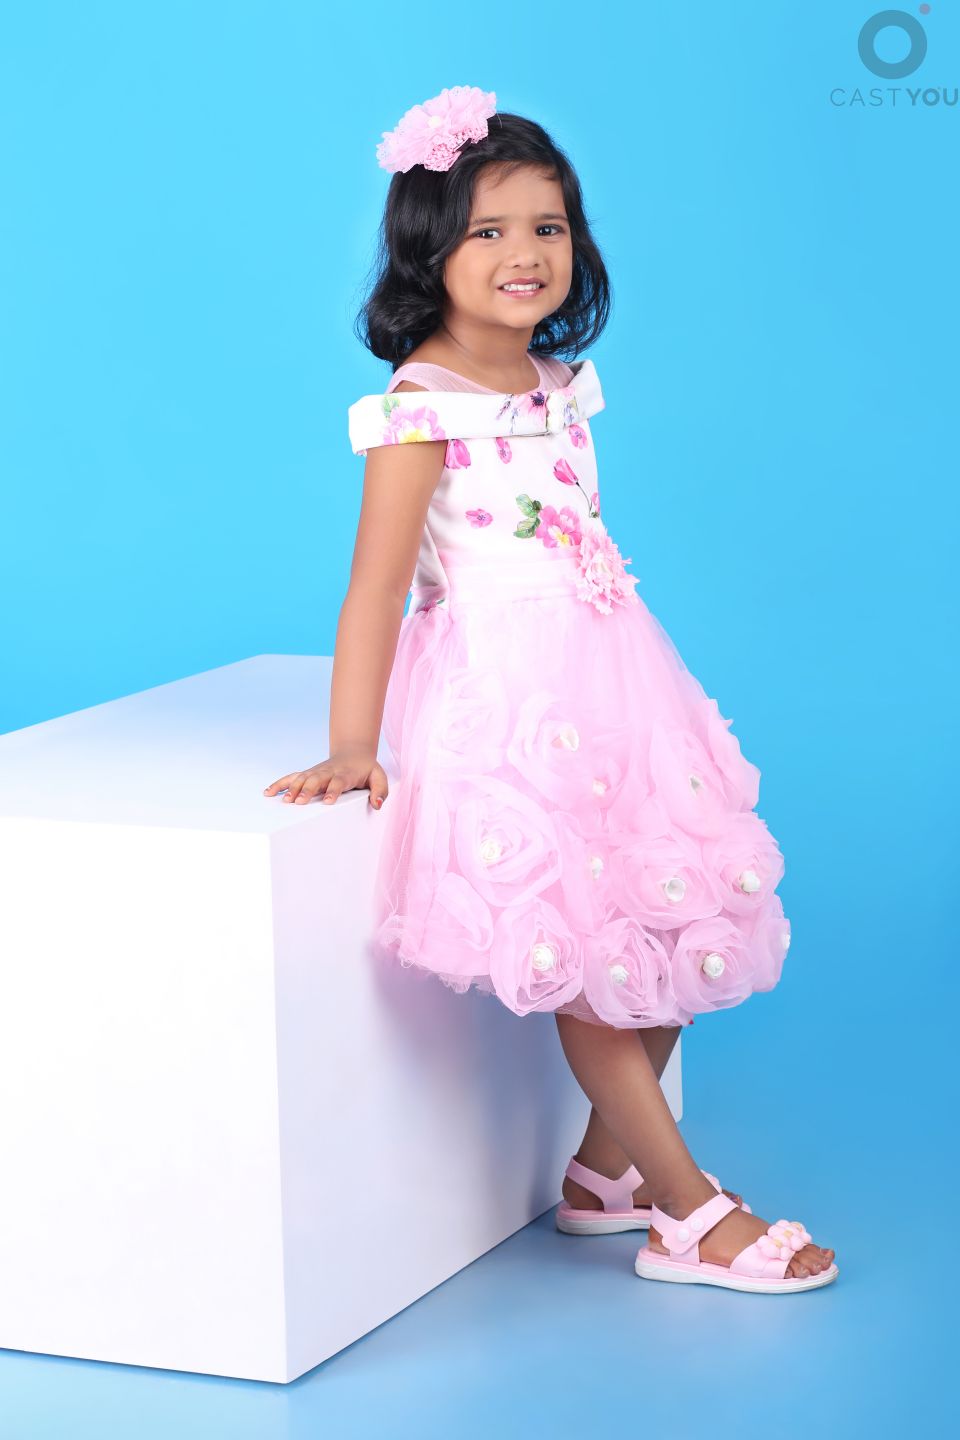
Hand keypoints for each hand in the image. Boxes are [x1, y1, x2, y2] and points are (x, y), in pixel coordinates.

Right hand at [262, 744, 388, 808]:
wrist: (354, 752)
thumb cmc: (366, 769)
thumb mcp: (379, 777)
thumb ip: (380, 790)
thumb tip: (377, 804)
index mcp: (345, 774)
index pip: (339, 782)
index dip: (333, 791)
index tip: (328, 802)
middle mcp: (328, 772)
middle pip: (316, 780)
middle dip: (307, 790)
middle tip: (298, 802)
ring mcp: (316, 772)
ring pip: (302, 778)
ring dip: (292, 788)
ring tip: (283, 800)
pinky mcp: (308, 774)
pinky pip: (292, 777)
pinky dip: (280, 783)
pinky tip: (268, 792)